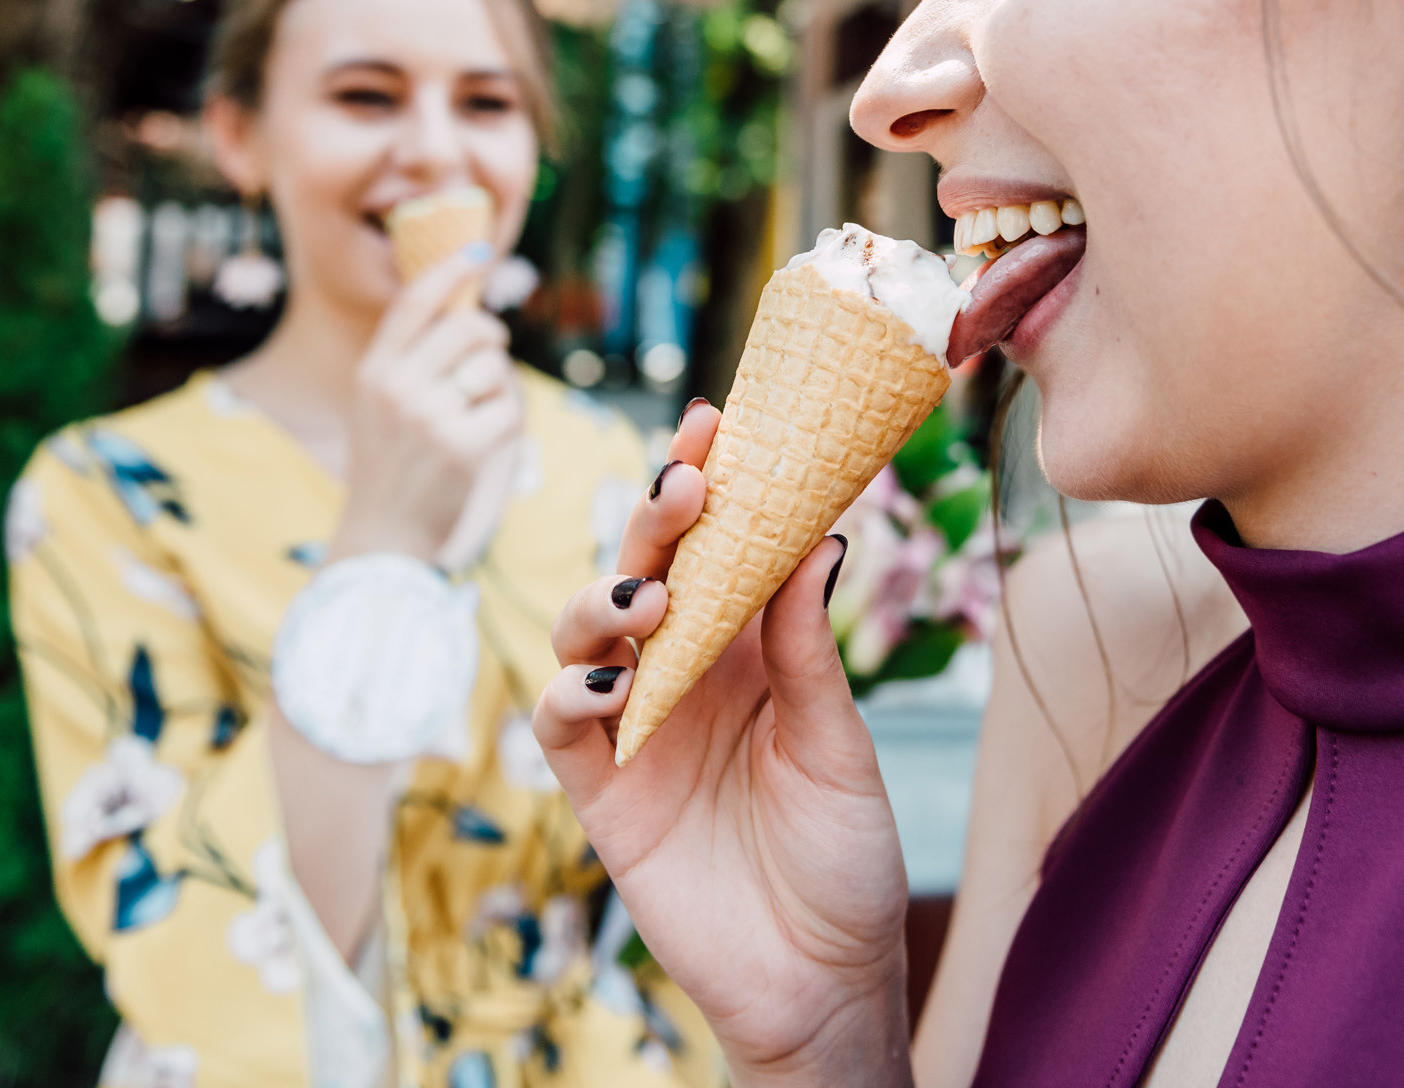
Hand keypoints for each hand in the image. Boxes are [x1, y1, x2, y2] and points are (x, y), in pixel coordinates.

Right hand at [331, 244, 522, 563]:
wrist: (383, 537)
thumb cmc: (391, 466)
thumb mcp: (381, 404)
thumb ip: (413, 359)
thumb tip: (471, 314)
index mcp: (373, 371)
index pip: (413, 302)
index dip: (450, 270)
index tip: (480, 252)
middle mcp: (396, 387)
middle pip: (466, 327)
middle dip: (490, 338)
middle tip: (490, 355)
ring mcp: (429, 417)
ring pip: (493, 368)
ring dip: (496, 388)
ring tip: (472, 417)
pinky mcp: (462, 448)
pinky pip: (509, 408)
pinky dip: (505, 424)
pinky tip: (481, 445)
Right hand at [533, 403, 913, 1087]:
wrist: (820, 981)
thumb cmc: (844, 860)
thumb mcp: (838, 745)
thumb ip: (805, 650)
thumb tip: (814, 537)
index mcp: (752, 648)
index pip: (723, 549)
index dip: (714, 486)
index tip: (720, 423)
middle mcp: (687, 672)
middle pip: (650, 569)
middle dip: (657, 517)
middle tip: (685, 482)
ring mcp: (636, 726)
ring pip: (589, 627)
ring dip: (609, 596)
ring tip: (651, 599)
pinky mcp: (600, 789)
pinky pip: (559, 720)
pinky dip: (569, 687)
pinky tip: (606, 680)